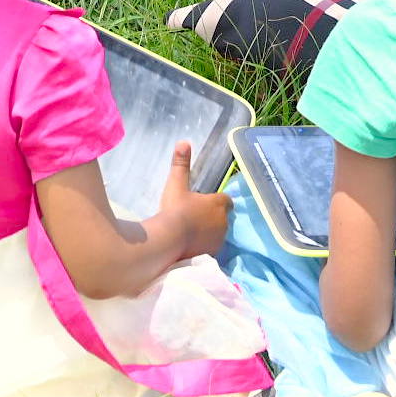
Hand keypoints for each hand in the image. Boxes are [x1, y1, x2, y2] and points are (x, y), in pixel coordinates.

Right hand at [157, 143, 230, 260]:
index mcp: (219, 204)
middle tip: (194, 217)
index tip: (204, 203)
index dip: (216, 201)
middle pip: (222, 218)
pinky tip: (191, 246)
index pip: (226, 200)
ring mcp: (219, 240)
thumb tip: (183, 142)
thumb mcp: (176, 185)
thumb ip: (181, 164)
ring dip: (209, 232)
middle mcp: (224, 222)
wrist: (170, 240)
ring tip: (191, 232)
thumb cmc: (176, 210)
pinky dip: (204, 246)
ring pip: (218, 234)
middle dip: (212, 217)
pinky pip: (211, 248)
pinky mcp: (212, 255)